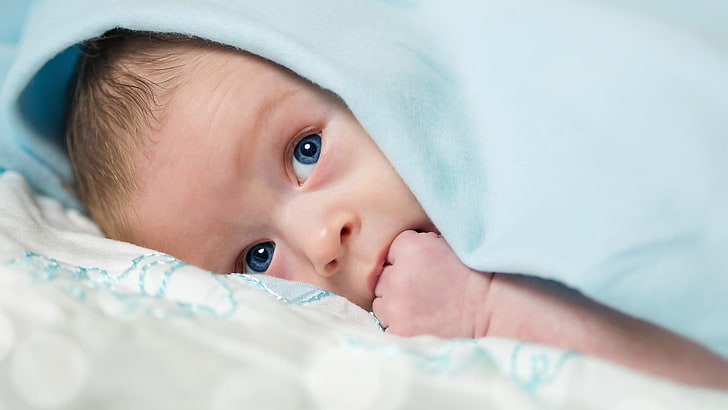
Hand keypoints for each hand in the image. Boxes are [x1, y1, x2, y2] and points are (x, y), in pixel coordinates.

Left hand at [372, 230, 491, 337]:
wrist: (492, 312)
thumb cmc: (475, 278)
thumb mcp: (447, 245)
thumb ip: (421, 243)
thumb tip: (402, 248)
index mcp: (411, 249)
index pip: (392, 251)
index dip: (407, 260)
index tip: (424, 269)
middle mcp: (397, 277)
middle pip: (383, 278)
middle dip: (398, 283)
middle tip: (424, 291)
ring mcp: (395, 307)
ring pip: (381, 304)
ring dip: (396, 306)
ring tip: (423, 309)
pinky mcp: (398, 331)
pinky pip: (388, 326)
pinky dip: (401, 325)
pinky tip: (421, 323)